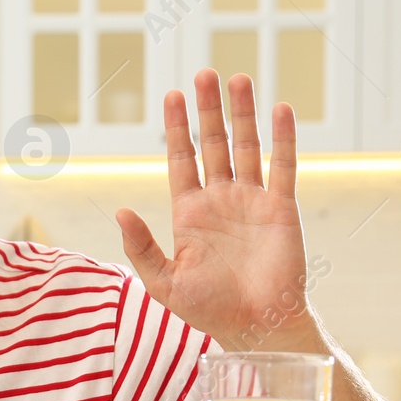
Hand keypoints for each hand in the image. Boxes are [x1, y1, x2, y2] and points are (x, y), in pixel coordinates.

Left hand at [115, 70, 315, 348]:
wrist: (256, 327)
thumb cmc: (209, 309)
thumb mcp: (163, 282)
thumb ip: (141, 247)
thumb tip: (119, 210)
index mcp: (189, 212)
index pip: (180, 159)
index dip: (176, 129)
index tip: (171, 96)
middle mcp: (220, 200)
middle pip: (212, 143)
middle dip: (207, 109)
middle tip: (203, 73)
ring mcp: (252, 201)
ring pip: (245, 146)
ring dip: (242, 113)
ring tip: (236, 78)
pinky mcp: (281, 209)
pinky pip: (282, 166)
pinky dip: (282, 138)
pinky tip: (279, 108)